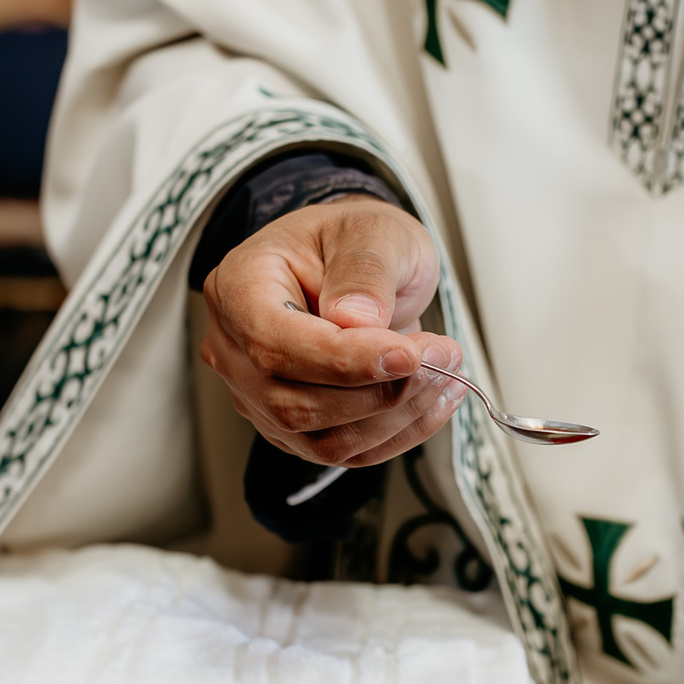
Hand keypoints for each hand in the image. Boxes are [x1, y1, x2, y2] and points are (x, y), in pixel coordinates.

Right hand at [197, 196, 462, 467]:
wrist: (357, 262)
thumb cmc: (355, 240)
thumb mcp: (372, 231)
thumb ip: (364, 269)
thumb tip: (358, 320)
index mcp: (238, 288)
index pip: (275, 344)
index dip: (343, 360)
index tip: (408, 354)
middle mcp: (236, 349)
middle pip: (294, 403)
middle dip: (379, 392)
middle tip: (443, 358)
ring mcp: (258, 395)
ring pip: (321, 440)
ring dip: (395, 418)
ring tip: (447, 375)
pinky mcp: (292, 428)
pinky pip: (343, 452)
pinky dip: (397, 434)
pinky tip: (434, 401)